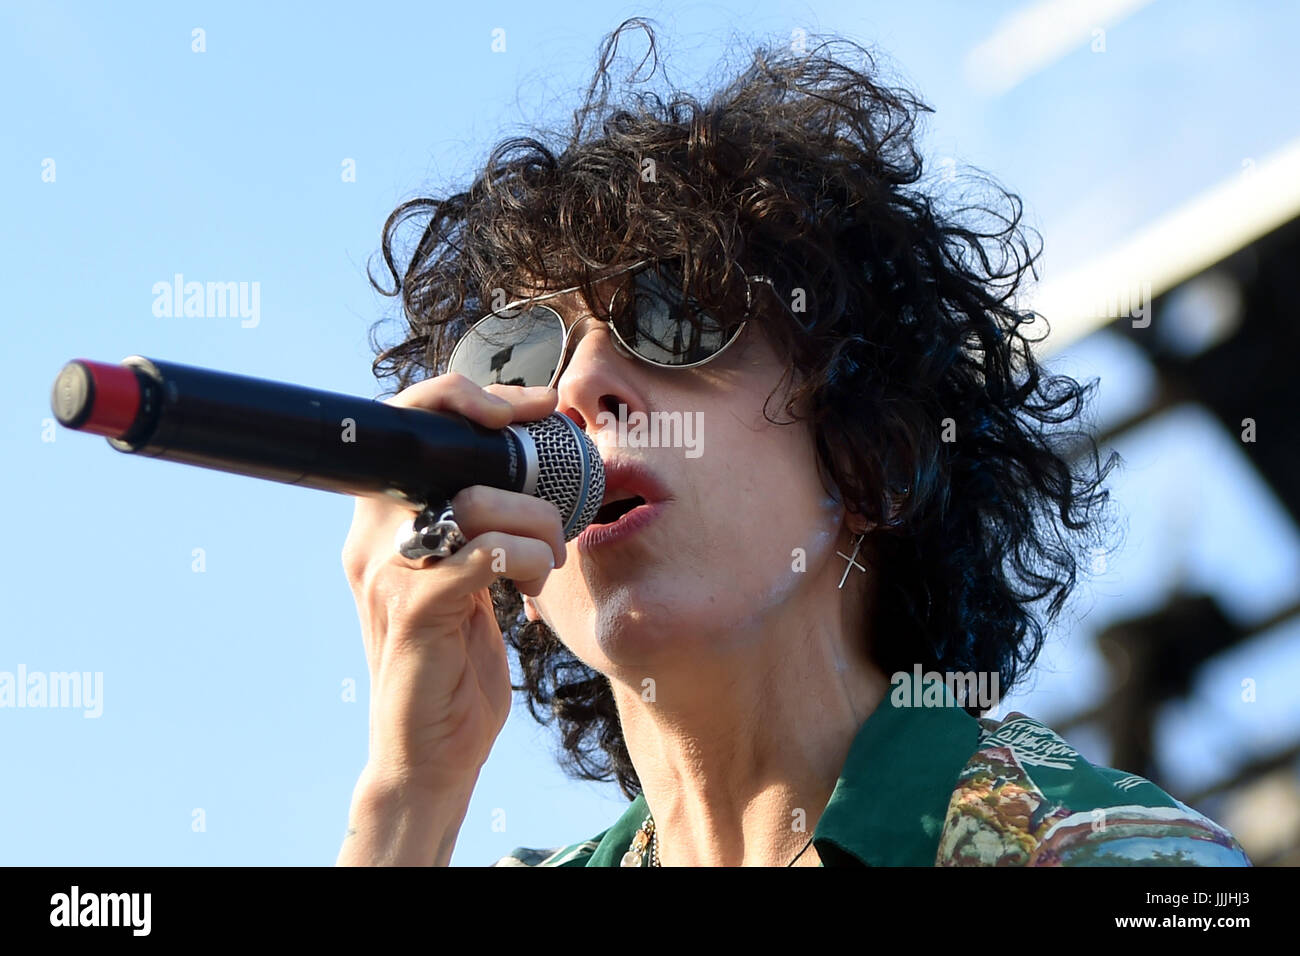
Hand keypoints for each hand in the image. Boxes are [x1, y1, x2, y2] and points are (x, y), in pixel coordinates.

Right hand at [340, 373, 563, 807]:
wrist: (429, 755)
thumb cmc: (454, 663)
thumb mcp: (465, 580)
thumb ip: (476, 528)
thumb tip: (528, 472)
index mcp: (382, 524)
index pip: (406, 425)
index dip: (463, 397)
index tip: (534, 407)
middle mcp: (374, 540)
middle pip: (435, 444)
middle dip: (512, 451)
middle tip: (555, 491)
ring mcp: (390, 575)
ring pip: (478, 501)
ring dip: (536, 524)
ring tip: (547, 560)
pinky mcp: (416, 613)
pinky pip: (484, 554)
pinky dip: (524, 560)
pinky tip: (531, 588)